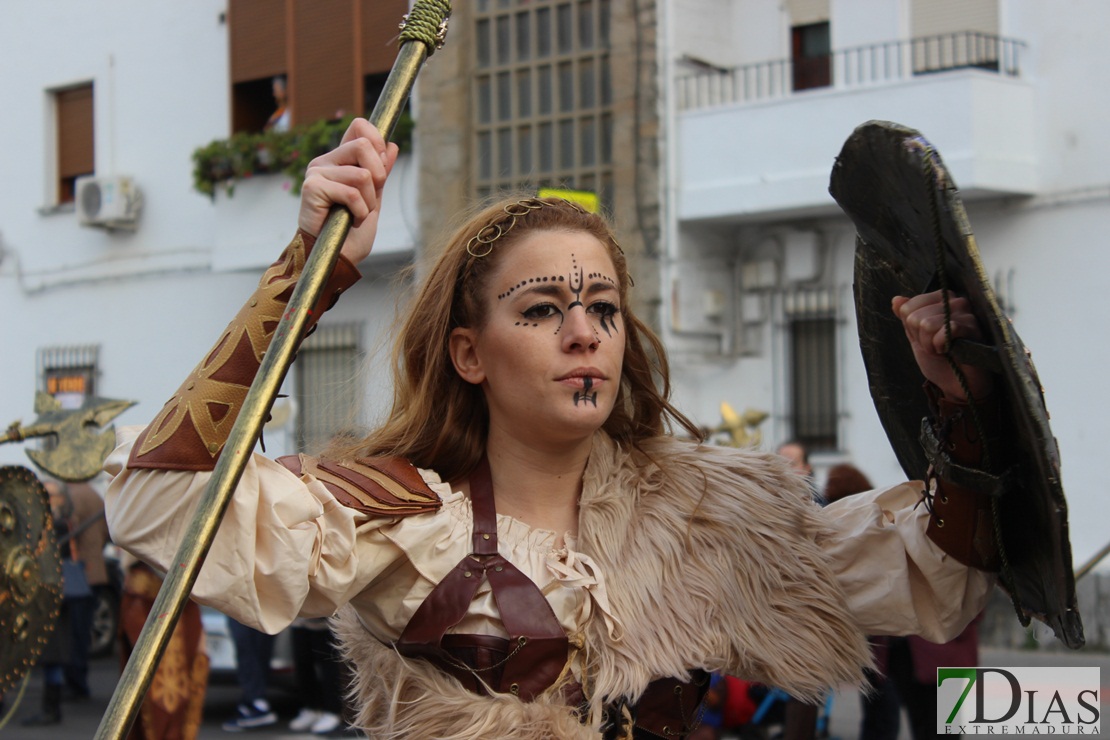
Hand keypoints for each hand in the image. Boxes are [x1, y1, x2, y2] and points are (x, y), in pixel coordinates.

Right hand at [297, 118, 398, 264]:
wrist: (337, 259)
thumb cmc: (352, 233)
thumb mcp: (374, 199)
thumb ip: (380, 173)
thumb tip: (392, 145)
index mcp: (340, 160)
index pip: (359, 127)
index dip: (377, 140)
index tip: (382, 168)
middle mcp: (326, 161)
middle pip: (364, 145)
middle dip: (379, 176)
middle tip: (371, 200)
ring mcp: (317, 172)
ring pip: (362, 174)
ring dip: (369, 202)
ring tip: (358, 216)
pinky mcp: (312, 187)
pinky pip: (352, 192)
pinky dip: (360, 212)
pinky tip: (351, 221)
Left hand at [892, 290, 992, 401]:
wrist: (957, 383)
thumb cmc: (940, 360)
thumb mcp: (916, 337)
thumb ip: (907, 317)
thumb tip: (896, 300)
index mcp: (940, 299)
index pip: (907, 308)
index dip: (912, 329)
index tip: (926, 338)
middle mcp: (954, 301)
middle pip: (915, 317)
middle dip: (921, 339)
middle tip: (936, 346)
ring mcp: (966, 313)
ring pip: (927, 324)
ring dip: (930, 345)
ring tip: (943, 349)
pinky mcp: (973, 327)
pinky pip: (946, 331)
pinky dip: (941, 346)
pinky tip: (951, 351)